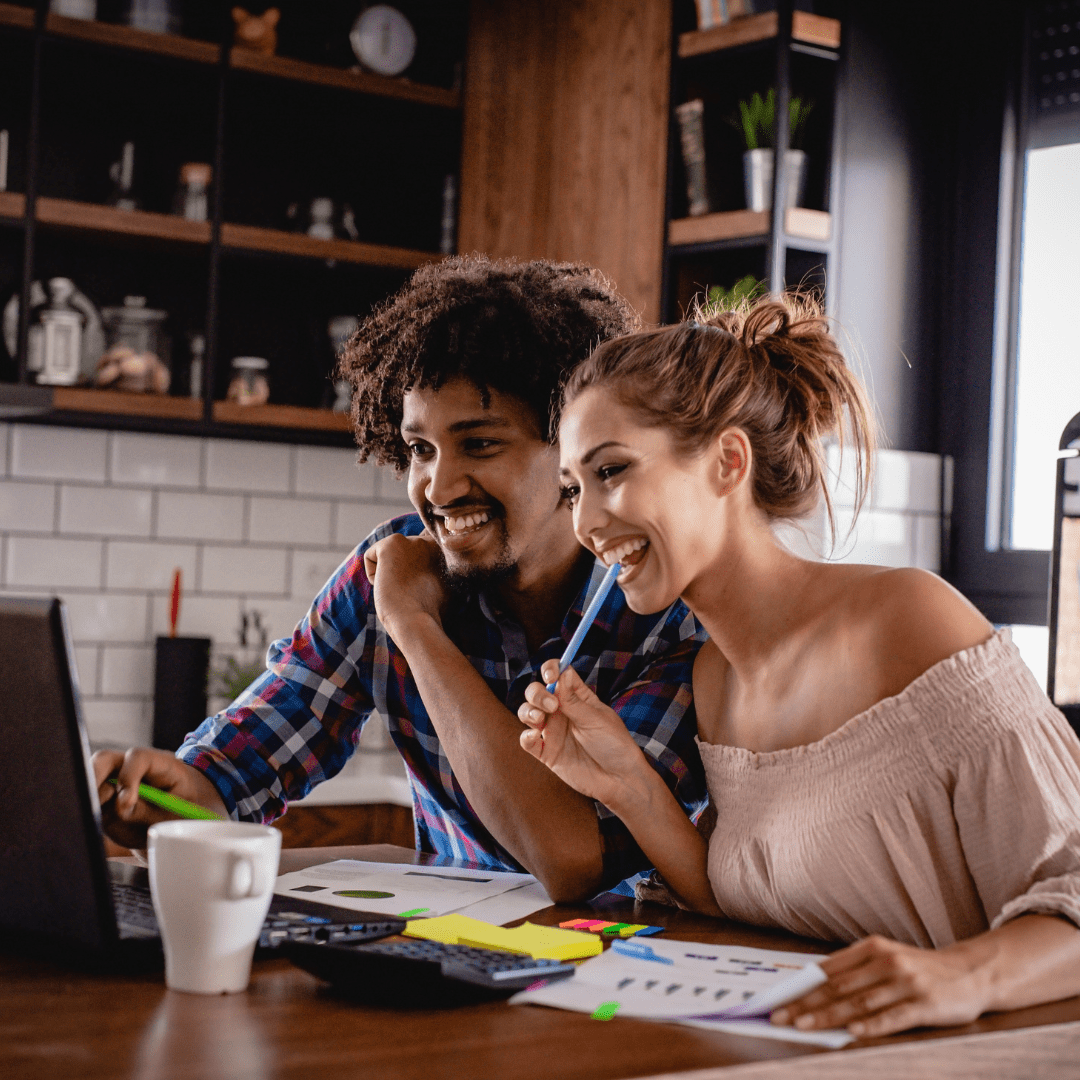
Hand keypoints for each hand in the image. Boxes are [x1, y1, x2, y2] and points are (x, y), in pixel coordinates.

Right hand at [91, 747, 227, 849]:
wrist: (180, 823)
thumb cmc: (183, 813)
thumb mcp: (174, 814)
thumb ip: (147, 810)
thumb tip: (120, 807)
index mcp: (160, 764)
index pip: (137, 757)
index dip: (128, 777)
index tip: (126, 802)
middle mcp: (132, 769)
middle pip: (104, 760)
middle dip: (94, 779)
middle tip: (94, 804)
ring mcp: (115, 784)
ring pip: (90, 780)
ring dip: (90, 799)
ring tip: (99, 818)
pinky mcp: (104, 802)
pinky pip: (88, 803)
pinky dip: (87, 813)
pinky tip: (93, 824)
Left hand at [363, 531, 448, 638]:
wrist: (416, 622)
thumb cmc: (427, 615)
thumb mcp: (440, 590)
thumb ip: (433, 573)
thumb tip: (414, 571)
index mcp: (443, 553)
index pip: (415, 554)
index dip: (410, 573)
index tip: (413, 589)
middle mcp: (430, 541)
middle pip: (399, 555)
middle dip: (399, 574)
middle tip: (409, 593)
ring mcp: (413, 539)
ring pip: (385, 556)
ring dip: (387, 575)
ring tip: (400, 590)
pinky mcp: (392, 542)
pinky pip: (370, 556)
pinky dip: (373, 575)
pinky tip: (389, 586)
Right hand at [517, 660, 650, 807]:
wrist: (619, 780)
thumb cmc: (614, 745)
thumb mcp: (596, 719)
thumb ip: (573, 701)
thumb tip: (561, 674)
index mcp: (577, 697)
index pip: (558, 674)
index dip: (551, 669)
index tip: (551, 675)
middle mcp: (561, 711)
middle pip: (537, 691)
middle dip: (537, 694)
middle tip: (551, 706)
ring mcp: (552, 731)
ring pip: (527, 712)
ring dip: (528, 712)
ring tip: (540, 720)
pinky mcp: (547, 753)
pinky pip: (527, 741)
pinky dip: (526, 737)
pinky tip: (536, 737)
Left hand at [771, 934, 988, 1038]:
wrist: (972, 972)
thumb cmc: (920, 969)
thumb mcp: (886, 959)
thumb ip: (854, 971)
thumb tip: (813, 986)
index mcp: (872, 948)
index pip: (828, 970)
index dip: (801, 987)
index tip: (778, 1000)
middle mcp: (886, 961)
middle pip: (838, 987)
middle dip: (805, 1003)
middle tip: (780, 1017)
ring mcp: (905, 982)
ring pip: (859, 1002)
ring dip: (828, 1016)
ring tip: (804, 1025)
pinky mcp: (925, 1003)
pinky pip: (893, 1016)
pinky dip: (871, 1025)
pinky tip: (852, 1032)